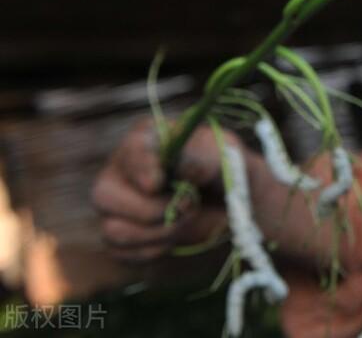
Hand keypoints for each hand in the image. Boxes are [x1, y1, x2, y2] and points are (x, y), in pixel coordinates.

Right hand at [91, 117, 231, 263]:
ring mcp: (115, 205)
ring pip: (113, 231)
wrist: (225, 197)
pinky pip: (124, 254)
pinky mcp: (119, 235)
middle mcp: (120, 171)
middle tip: (188, 206)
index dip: (142, 169)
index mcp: (145, 139)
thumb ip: (203, 161)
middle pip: (104, 196)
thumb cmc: (220, 166)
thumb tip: (184, 174)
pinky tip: (175, 233)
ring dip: (159, 232)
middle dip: (151, 210)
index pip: (130, 151)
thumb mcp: (221, 154)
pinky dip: (155, 249)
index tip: (158, 183)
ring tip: (187, 219)